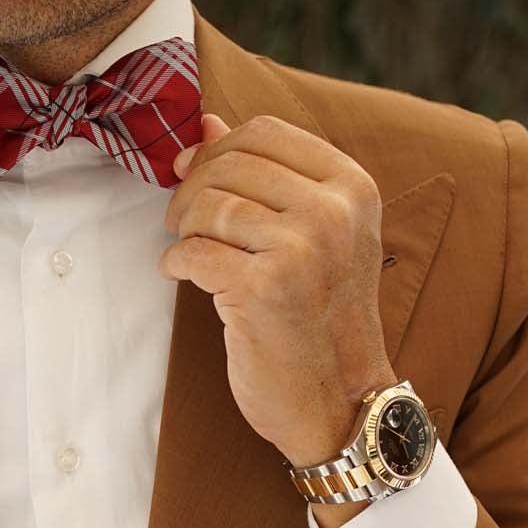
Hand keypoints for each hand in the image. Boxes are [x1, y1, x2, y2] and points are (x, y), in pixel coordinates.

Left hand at [159, 110, 395, 466]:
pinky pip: (194, 253)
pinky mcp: (262, 291)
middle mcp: (332, 212)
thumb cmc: (321, 321)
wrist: (339, 401)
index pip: (264, 131)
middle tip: (180, 220)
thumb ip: (267, 179)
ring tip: (185, 249)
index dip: (216, 149)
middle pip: (231, 164)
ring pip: (210, 206)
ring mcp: (299, 250)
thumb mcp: (314, 238)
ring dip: (182, 226)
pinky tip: (180, 275)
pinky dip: (176, 262)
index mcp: (351, 188)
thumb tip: (204, 126)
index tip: (195, 175)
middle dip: (191, 188)